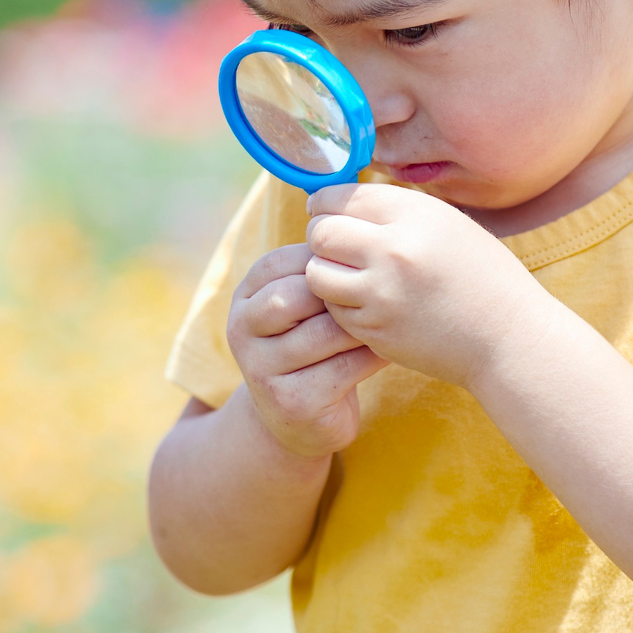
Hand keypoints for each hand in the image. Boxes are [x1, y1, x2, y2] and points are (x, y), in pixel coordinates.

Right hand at [226, 244, 389, 457]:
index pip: (279, 263)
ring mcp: (262, 370)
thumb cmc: (312, 347)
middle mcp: (242, 331)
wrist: (298, 421)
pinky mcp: (292, 402)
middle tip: (377, 293)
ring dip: (362, 325)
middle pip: (295, 295)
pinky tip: (389, 349)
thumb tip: (356, 211)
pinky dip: (372, 355)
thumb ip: (316, 271)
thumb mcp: (302, 306)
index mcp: (244, 298)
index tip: (359, 264)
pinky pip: (343, 368)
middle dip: (339, 293)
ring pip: (323, 332)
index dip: (323, 260)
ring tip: (390, 318)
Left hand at [303, 183, 557, 389]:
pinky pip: (333, 309)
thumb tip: (341, 202)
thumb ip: (394, 210)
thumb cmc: (481, 276)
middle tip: (334, 245)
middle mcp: (394, 250)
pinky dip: (340, 304)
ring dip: (324, 272)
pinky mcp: (374, 329)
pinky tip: (365, 302)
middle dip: (321, 236)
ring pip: (316, 273)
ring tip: (347, 274)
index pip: (340, 197)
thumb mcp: (446, 224)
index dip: (324, 204)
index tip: (324, 212)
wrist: (508, 338)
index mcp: (414, 214)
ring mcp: (381, 293)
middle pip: (320, 232)